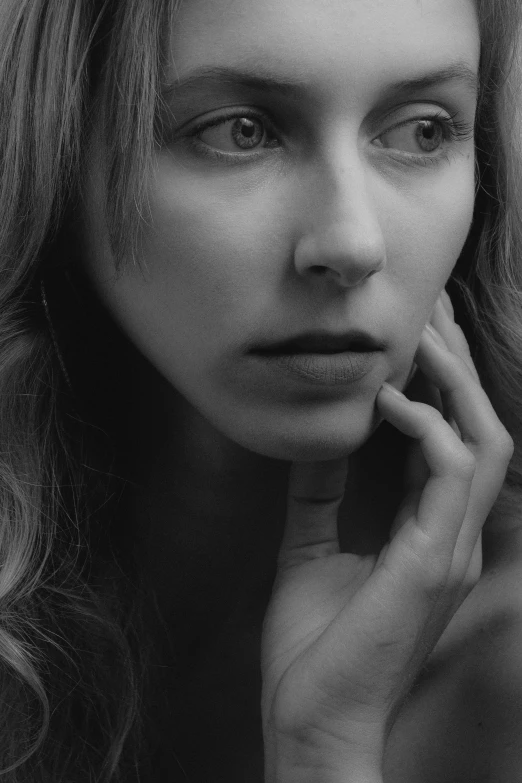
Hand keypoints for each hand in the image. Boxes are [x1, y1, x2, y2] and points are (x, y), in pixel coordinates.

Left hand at [261, 292, 512, 782]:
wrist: (312, 720)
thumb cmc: (315, 646)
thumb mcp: (309, 547)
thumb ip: (317, 492)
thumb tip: (313, 435)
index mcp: (427, 533)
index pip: (451, 440)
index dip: (439, 384)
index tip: (414, 334)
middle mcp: (451, 535)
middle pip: (478, 428)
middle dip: (457, 366)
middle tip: (431, 309)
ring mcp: (451, 549)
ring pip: (485, 441)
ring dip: (455, 385)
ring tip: (420, 339)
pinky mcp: (436, 562)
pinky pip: (454, 474)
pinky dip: (430, 429)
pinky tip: (390, 404)